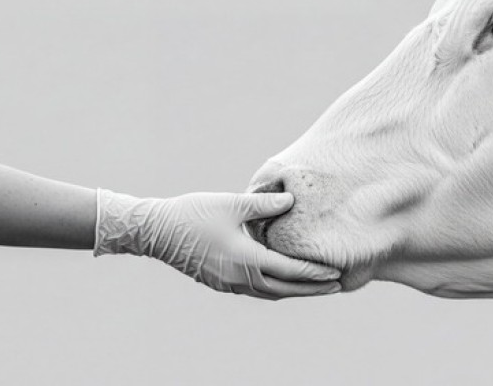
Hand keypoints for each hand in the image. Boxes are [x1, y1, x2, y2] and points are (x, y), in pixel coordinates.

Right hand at [94, 189, 340, 298]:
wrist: (156, 231)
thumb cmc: (193, 213)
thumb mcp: (232, 203)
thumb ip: (264, 204)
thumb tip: (292, 200)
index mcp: (245, 259)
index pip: (289, 271)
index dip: (314, 272)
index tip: (336, 272)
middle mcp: (239, 277)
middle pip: (284, 289)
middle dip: (312, 288)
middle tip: (336, 285)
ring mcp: (229, 283)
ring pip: (270, 293)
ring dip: (294, 290)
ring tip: (316, 285)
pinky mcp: (221, 282)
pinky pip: (256, 290)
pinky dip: (275, 288)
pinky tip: (283, 281)